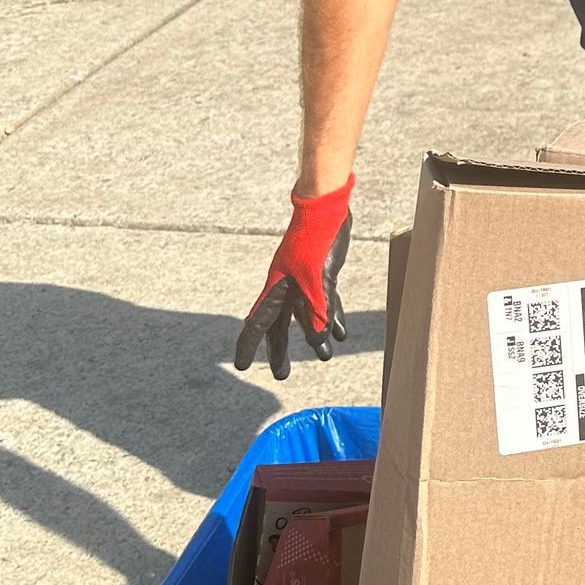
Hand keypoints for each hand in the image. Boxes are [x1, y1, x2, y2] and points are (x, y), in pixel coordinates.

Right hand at [235, 177, 353, 379]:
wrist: (327, 208)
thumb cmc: (316, 240)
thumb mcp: (318, 279)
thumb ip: (319, 310)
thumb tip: (320, 342)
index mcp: (276, 289)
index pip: (257, 323)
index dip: (248, 345)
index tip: (241, 366)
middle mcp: (286, 288)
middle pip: (280, 326)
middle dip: (281, 351)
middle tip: (282, 375)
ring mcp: (303, 281)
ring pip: (306, 316)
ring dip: (315, 337)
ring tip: (326, 358)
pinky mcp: (321, 275)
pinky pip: (324, 303)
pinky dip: (333, 318)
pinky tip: (342, 333)